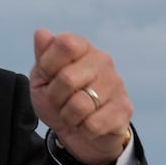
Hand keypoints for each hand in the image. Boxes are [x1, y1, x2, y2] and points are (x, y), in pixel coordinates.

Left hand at [29, 28, 132, 164]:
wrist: (78, 132)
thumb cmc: (58, 99)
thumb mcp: (42, 78)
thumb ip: (42, 56)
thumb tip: (41, 32)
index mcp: (82, 47)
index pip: (65, 43)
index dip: (47, 65)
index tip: (47, 76)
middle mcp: (103, 60)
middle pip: (67, 78)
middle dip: (55, 97)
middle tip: (60, 101)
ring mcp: (116, 84)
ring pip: (79, 105)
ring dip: (68, 116)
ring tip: (73, 114)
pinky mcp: (124, 109)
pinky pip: (92, 124)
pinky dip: (82, 130)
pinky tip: (87, 124)